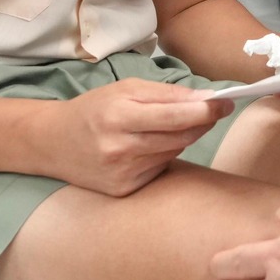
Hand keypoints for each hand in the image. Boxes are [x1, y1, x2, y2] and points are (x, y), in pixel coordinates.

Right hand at [39, 78, 231, 196]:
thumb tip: (205, 99)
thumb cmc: (94, 109)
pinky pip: (160, 167)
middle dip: (202, 122)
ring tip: (168, 124)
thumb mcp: (126, 90)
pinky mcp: (123, 189)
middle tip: (214, 110)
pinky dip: (164, 154)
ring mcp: (121, 173)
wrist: (53, 143)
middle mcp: (120, 149)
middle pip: (180, 137)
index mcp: (119, 117)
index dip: (206, 110)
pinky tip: (149, 145)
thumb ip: (166, 94)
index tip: (227, 103)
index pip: (175, 116)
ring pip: (174, 152)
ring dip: (182, 137)